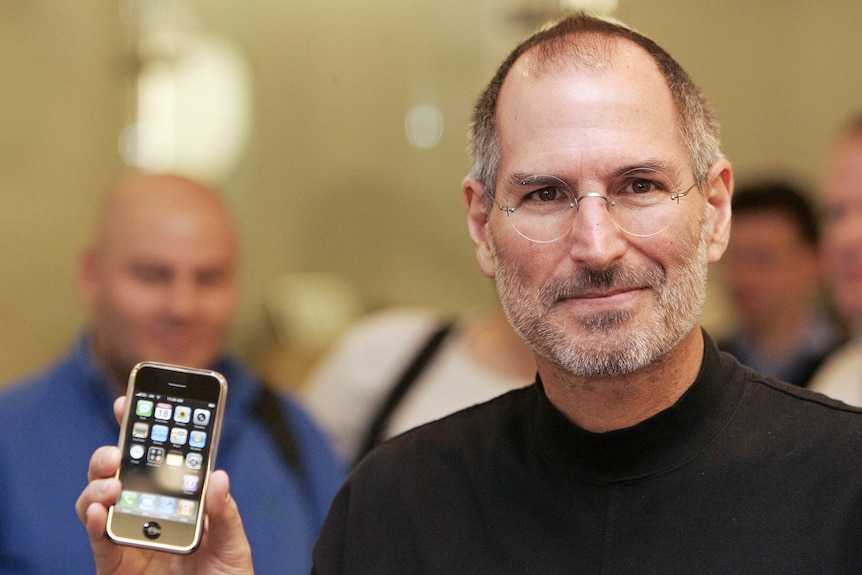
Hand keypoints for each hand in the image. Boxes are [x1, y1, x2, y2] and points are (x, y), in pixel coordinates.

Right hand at [75, 397, 254, 574]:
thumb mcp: (234, 544)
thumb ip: (224, 514)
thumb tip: (218, 476)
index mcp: (176, 499)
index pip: (155, 459)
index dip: (140, 429)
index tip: (130, 402)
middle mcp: (147, 512)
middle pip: (118, 474)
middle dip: (110, 454)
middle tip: (117, 448)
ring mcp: (128, 536)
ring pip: (97, 502)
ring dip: (97, 487)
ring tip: (112, 483)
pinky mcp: (114, 565)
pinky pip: (98, 541)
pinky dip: (93, 523)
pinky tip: (99, 511)